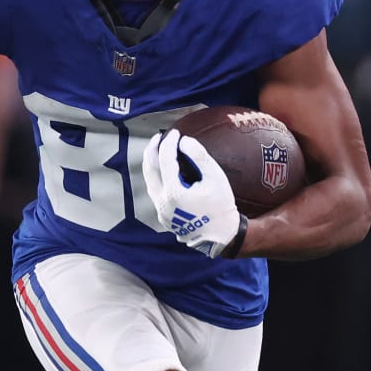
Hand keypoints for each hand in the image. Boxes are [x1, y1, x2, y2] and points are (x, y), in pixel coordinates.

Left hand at [142, 129, 242, 257]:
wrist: (220, 237)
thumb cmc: (221, 206)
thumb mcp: (216, 178)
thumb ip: (199, 156)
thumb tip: (183, 141)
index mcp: (173, 192)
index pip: (165, 159)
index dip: (169, 143)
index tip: (176, 133)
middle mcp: (162, 202)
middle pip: (149, 169)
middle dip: (153, 150)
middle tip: (160, 137)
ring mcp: (160, 211)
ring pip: (149, 181)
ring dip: (152, 164)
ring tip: (159, 151)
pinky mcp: (163, 216)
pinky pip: (155, 191)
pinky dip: (158, 177)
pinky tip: (165, 171)